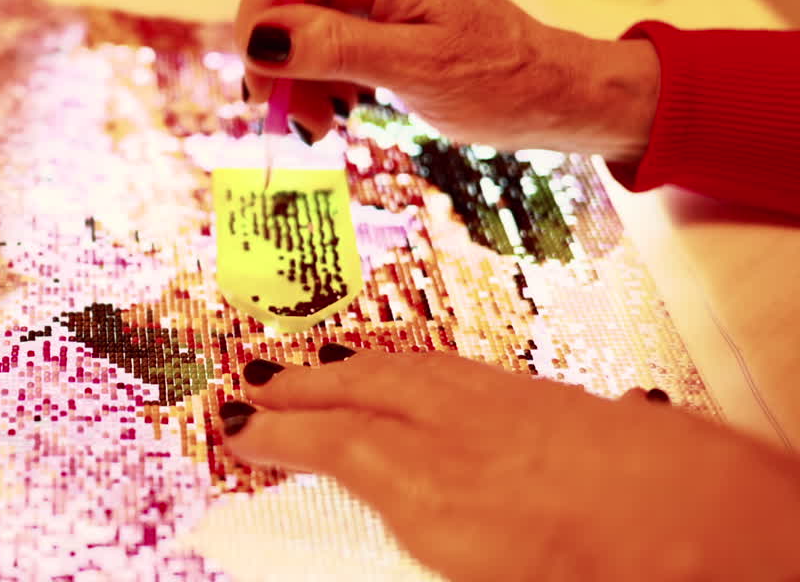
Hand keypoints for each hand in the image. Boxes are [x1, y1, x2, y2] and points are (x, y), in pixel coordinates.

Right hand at [220, 345, 799, 581]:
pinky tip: (402, 372)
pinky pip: (439, 367)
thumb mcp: (459, 553)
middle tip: (253, 385)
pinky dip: (401, 366)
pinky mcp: (529, 393)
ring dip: (344, 367)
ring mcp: (491, 404)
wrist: (689, 512)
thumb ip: (402, 504)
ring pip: (397, 370)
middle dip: (296, 388)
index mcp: (423, 482)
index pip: (328, 442)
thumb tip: (361, 468)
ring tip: (312, 369)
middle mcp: (448, 429)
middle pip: (353, 392)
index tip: (235, 429)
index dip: (275, 434)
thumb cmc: (585, 559)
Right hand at [235, 0, 659, 162]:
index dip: (256, 18)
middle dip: (275, 59)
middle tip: (290, 116)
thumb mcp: (415, 68)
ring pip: (297, 29)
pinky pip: (322, 47)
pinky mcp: (378, 26)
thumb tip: (263, 38)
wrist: (553, 97)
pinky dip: (319, 83)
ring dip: (295, 80)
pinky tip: (340, 112)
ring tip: (324, 125)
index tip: (258, 78)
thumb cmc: (501, 81)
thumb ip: (335, 47)